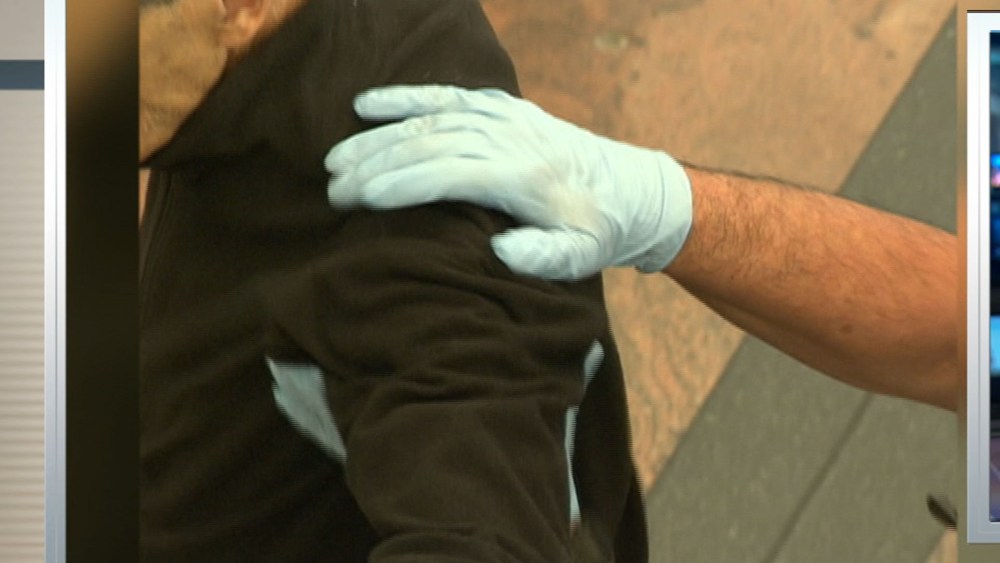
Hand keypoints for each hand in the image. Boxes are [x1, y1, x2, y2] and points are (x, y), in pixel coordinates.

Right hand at [325, 85, 692, 279]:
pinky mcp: (500, 107)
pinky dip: (403, 98)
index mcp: (525, 176)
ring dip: (378, 138)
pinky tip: (364, 105)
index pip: (452, 174)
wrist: (629, 189)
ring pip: (430, 120)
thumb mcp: (582, 255)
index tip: (360, 200)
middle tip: (332, 189)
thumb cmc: (596, 230)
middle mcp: (510, 138)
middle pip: (430, 144)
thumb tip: (499, 250)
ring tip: (333, 160)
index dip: (403, 185)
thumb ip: (544, 257)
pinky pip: (445, 96)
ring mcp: (504, 117)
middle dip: (376, 164)